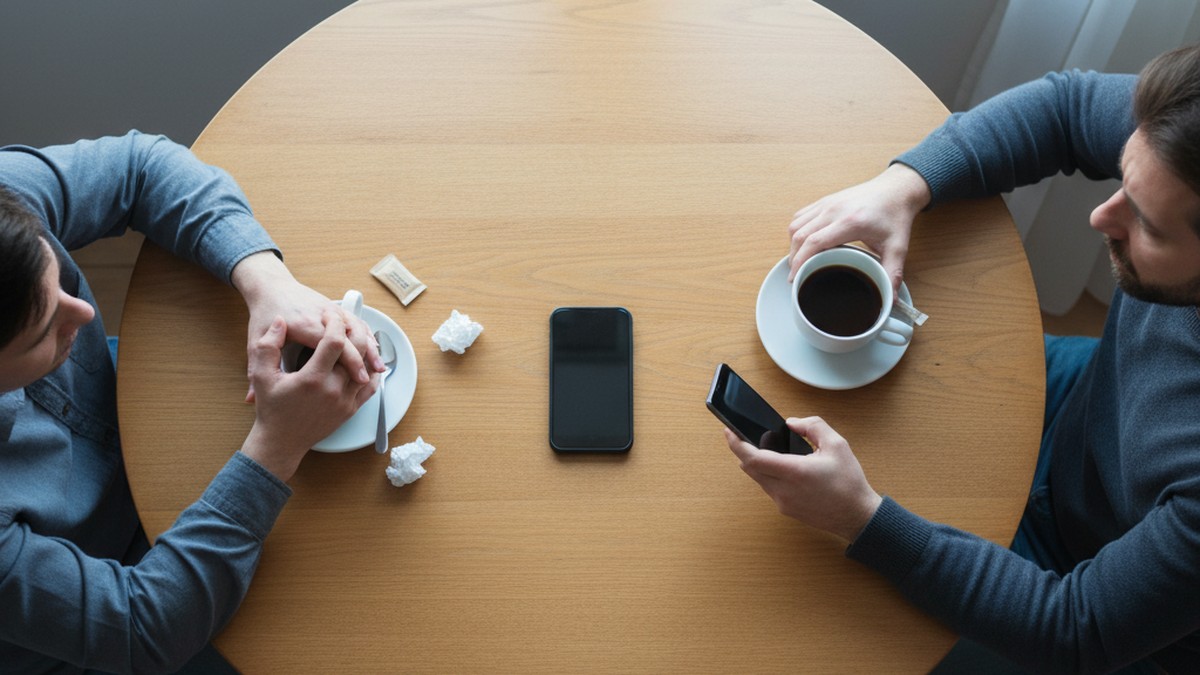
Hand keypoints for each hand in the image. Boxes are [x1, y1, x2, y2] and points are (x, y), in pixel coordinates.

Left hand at [231, 252, 383, 399]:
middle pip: (351, 336)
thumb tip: (250, 399)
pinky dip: (367, 336)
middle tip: (368, 380)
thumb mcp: (255, 341)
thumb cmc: (264, 314)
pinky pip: (357, 322)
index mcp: (304, 324)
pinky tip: (373, 350)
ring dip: (370, 348)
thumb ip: (256, 370)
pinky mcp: (336, 308)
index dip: (349, 362)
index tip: (356, 379)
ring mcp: (331, 309)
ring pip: (358, 328)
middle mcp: (322, 314)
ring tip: (378, 368)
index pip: (334, 344)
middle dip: (363, 358)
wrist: (271, 286)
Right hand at [240, 313, 377, 480]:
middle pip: (356, 352)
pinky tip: (364, 359)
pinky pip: (370, 386)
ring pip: (367, 367)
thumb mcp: (261, 375)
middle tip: (345, 321)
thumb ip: (268, 346)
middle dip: (353, 331)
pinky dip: (371, 370)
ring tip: (354, 336)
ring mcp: (345, 402)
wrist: (281, 441)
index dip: (335, 323)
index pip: (335, 342)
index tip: (330, 314)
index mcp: (312, 379)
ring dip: (364, 348)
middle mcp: (333, 390)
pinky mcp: (351, 410)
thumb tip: (279, 321)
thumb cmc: (271, 408)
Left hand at [725, 416, 881, 542]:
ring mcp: (783, 502)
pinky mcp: (785, 509)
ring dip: (755, 462)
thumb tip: (791, 423)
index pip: (753, 458)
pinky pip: (768, 488)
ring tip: (762, 446)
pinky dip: (767, 474)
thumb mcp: (837, 444)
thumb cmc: (849, 482)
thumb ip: (812, 426)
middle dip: (742, 450)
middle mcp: (784, 489)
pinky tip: (778, 465)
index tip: (728, 430)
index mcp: (794, 472)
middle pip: (749, 468)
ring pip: (757, 478)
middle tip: (740, 434)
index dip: (736, 443)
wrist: (857, 516)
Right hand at [787, 163, 930, 290]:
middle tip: (795, 275)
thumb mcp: (898, 247)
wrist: (896, 189)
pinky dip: (797, 232)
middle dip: (793, 258)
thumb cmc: (895, 216)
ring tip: (798, 261)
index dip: (800, 262)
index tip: (795, 278)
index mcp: (850, 222)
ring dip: (793, 245)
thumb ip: (893, 274)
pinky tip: (803, 243)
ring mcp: (827, 203)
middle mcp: (834, 210)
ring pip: (796, 225)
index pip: (814, 242)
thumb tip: (890, 299)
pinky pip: (800, 216)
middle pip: (800, 235)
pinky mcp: (825, 201)